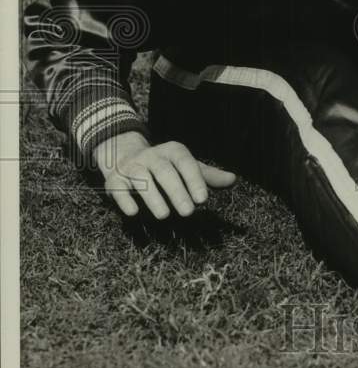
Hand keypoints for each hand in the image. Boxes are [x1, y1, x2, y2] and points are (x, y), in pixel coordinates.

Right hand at [95, 133, 236, 218]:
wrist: (123, 152)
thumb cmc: (164, 165)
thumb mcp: (186, 166)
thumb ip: (207, 175)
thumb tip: (233, 179)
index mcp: (172, 151)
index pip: (186, 163)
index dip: (194, 180)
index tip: (203, 200)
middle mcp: (152, 156)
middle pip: (164, 172)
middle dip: (177, 191)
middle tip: (188, 212)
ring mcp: (132, 167)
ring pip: (142, 179)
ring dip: (153, 197)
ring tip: (164, 216)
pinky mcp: (114, 180)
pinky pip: (118, 188)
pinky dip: (125, 200)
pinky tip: (133, 213)